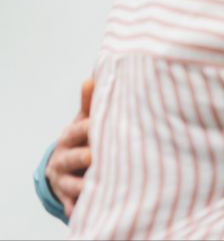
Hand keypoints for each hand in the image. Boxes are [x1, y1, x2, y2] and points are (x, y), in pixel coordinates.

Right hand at [46, 78, 93, 217]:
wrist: (66, 166)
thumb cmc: (84, 136)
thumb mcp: (85, 119)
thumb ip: (91, 102)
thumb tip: (93, 76)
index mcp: (70, 136)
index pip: (77, 130)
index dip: (86, 128)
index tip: (96, 124)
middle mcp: (64, 157)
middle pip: (71, 157)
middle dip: (81, 157)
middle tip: (93, 156)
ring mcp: (64, 179)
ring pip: (72, 184)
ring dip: (81, 186)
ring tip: (92, 187)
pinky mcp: (68, 197)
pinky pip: (71, 205)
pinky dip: (75, 208)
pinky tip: (79, 212)